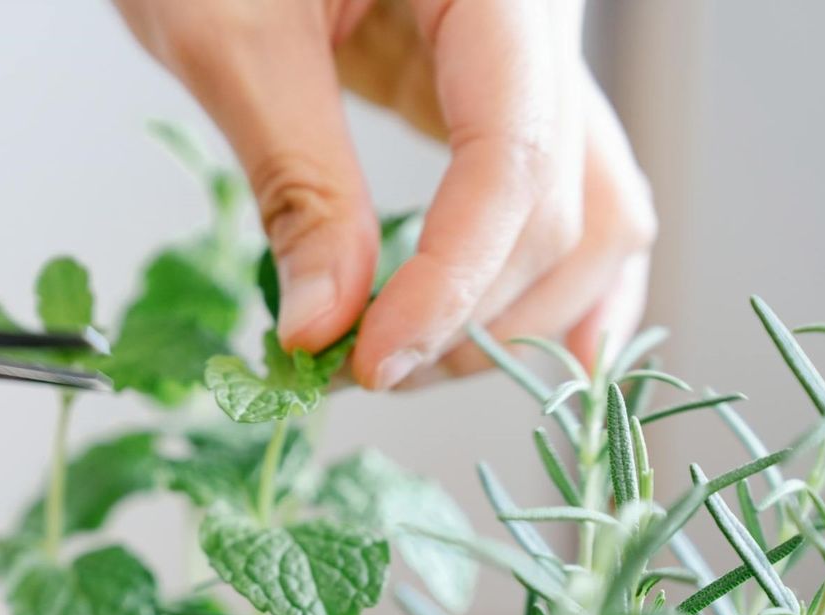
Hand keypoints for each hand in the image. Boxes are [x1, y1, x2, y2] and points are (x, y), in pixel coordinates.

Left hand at [113, 0, 656, 388]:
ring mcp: (533, 64)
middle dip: (469, 314)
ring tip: (414, 365)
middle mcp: (540, 24)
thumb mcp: (233, 35)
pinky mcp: (501, 99)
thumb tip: (323, 325)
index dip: (450, 282)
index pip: (511, 160)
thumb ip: (296, 183)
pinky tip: (525, 349)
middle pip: (562, 208)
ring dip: (512, 315)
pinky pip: (564, 200)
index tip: (370, 361)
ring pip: (591, 216)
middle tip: (360, 371)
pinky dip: (545, 280)